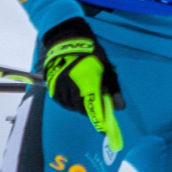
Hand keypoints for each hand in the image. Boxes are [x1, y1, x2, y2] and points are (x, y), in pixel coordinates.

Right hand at [42, 18, 124, 150]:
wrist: (66, 39)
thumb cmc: (90, 53)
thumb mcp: (105, 68)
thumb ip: (112, 89)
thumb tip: (119, 107)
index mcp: (86, 83)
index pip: (93, 109)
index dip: (99, 122)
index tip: (105, 132)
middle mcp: (70, 88)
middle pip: (82, 109)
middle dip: (91, 110)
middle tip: (98, 105)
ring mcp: (59, 88)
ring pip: (72, 106)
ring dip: (81, 105)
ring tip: (86, 95)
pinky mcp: (52, 87)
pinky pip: (63, 101)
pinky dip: (71, 101)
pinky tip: (76, 94)